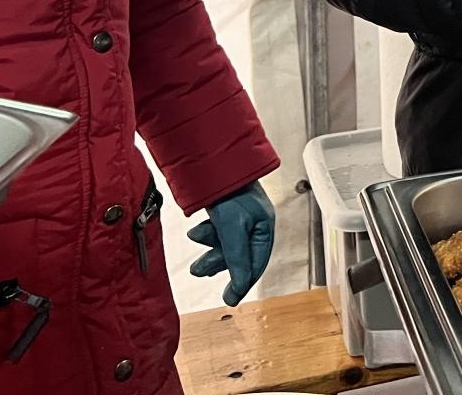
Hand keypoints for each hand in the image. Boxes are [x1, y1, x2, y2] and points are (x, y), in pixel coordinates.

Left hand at [188, 181, 274, 306]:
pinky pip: (218, 232)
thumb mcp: (232, 230)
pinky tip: (197, 233)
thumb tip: (239, 288)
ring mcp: (241, 217)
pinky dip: (207, 236)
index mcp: (265, 227)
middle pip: (240, 255)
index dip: (243, 281)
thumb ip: (236, 259)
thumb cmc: (230, 192)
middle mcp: (255, 223)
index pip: (257, 262)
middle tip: (202, 273)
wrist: (215, 162)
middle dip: (220, 265)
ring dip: (210, 253)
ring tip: (196, 262)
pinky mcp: (226, 211)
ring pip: (226, 245)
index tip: (230, 297)